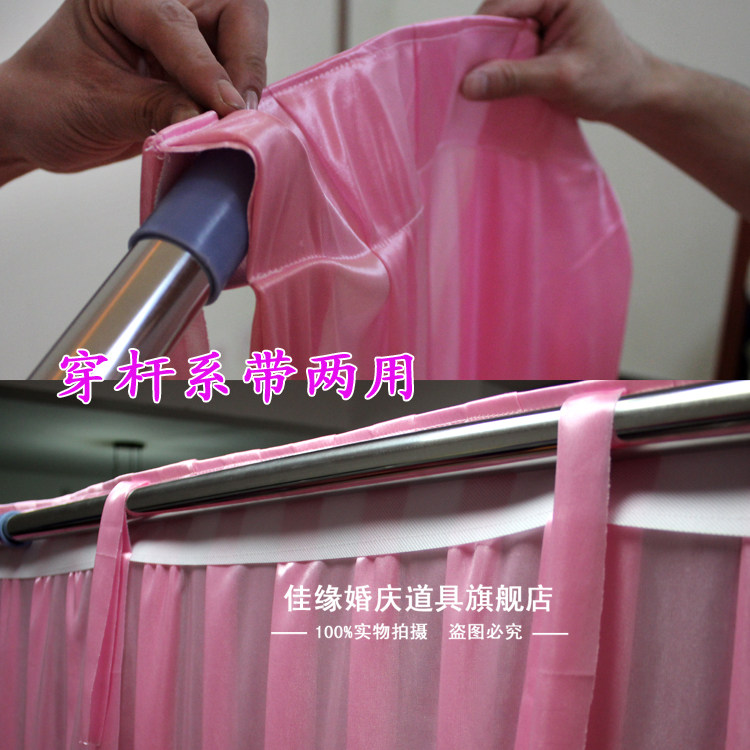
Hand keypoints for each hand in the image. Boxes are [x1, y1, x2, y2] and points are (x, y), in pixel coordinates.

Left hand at [0, 0, 267, 179]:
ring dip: (244, 83)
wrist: (38, 124)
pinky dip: (238, 99)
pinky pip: (235, 73)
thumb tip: (215, 121)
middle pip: (235, 12)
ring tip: (231, 122)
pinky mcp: (194, 64)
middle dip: (244, 62)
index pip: (178, 23)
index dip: (207, 69)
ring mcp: (182, 33)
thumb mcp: (100, 108)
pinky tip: (228, 122)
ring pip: (244, 40)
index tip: (228, 110)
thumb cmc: (49, 103)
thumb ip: (159, 109)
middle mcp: (158, 2)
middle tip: (239, 112)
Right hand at [462, 0, 652, 123]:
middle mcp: (549, 0)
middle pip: (499, 18)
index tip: (461, 67)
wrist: (634, 95)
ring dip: (490, 61)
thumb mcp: (559, 79)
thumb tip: (467, 84)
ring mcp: (544, 18)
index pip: (505, 3)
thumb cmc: (609, 80)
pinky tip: (494, 87)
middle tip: (468, 82)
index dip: (479, 33)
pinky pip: (509, 49)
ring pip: (501, 35)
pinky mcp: (540, 38)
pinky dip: (500, 69)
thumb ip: (513, 78)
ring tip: (479, 88)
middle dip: (483, 49)